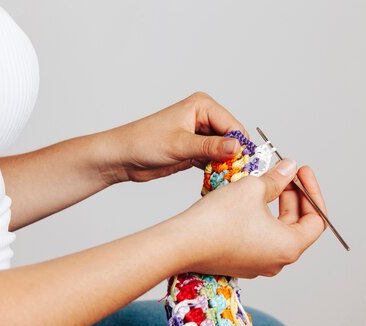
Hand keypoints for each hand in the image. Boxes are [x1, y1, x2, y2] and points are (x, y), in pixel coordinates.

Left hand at [99, 92, 246, 183]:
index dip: (240, 145)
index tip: (244, 165)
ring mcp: (200, 134)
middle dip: (234, 156)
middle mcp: (204, 117)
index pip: (233, 125)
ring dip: (225, 165)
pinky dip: (217, 170)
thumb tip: (237, 147)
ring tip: (226, 179)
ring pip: (225, 151)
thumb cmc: (143, 142)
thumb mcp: (180, 145)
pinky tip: (216, 179)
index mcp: (202, 106)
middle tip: (235, 175)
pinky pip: (215, 160)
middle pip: (231, 138)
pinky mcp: (195, 150)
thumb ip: (211, 147)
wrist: (121, 157)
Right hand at [162, 159, 327, 277]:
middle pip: (297, 224)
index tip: (302, 172)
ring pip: (277, 229)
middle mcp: (277, 261)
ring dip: (276, 204)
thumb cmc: (218, 219)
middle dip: (293, 195)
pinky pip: (259, 237)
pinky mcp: (241, 261)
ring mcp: (258, 264)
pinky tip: (248, 198)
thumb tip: (289, 169)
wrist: (181, 243)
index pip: (316, 220)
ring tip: (266, 181)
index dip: (311, 191)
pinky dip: (260, 216)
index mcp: (289, 247)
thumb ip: (278, 178)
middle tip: (284, 172)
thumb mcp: (253, 188)